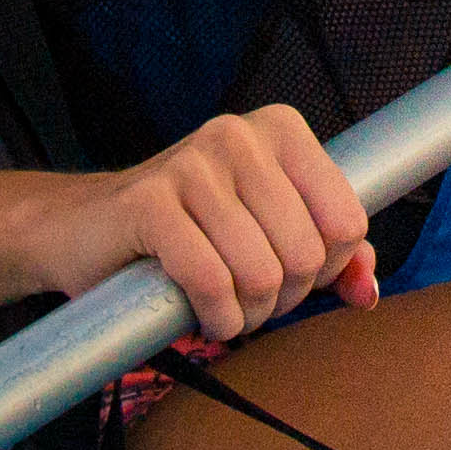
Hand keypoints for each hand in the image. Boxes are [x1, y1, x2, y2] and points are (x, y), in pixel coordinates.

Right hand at [29, 103, 379, 340]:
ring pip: (261, 272)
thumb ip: (332, 256)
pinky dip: (214, 318)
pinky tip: (203, 318)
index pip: (348, 220)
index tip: (290, 276)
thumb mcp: (269, 231)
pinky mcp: (148, 202)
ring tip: (226, 311)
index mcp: (281, 130)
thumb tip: (368, 292)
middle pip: (306, 252)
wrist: (83, 229)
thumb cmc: (191, 231)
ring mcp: (190, 164)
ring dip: (247, 315)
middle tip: (251, 301)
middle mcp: (239, 135)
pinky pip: (211, 281)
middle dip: (283, 298)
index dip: (326, 268)